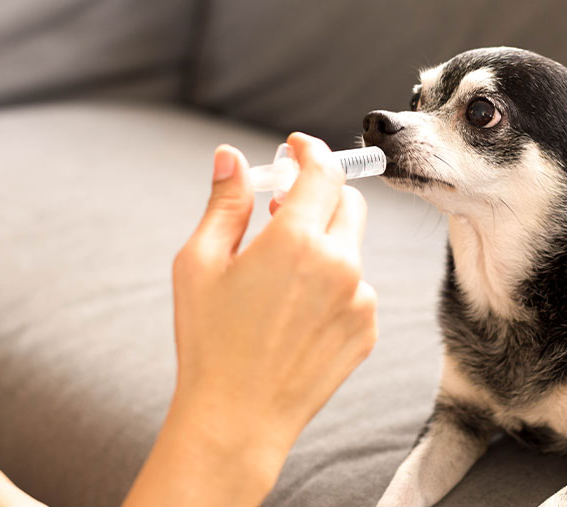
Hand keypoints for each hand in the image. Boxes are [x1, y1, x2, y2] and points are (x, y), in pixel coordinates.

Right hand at [126, 133, 376, 505]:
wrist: (238, 420)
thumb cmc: (209, 341)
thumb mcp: (200, 263)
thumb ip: (226, 203)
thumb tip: (231, 157)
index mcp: (296, 240)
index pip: (323, 170)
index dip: (310, 149)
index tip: (296, 147)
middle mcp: (340, 263)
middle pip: (347, 202)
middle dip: (319, 195)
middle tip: (282, 210)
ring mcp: (360, 298)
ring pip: (351, 247)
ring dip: (324, 244)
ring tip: (279, 280)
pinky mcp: (367, 328)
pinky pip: (357, 287)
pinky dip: (334, 284)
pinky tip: (295, 315)